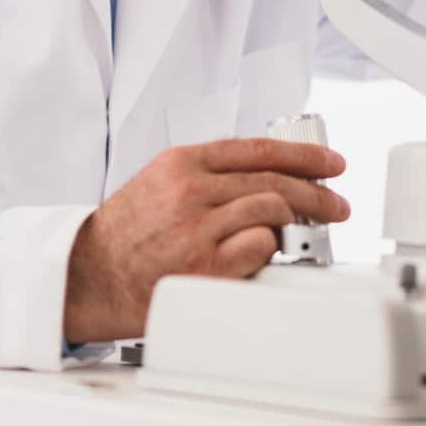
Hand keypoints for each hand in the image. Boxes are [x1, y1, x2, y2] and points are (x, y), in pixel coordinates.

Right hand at [62, 138, 349, 343]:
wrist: (88, 276)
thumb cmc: (126, 233)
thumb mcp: (160, 181)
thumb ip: (209, 173)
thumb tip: (269, 174)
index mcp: (182, 163)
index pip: (258, 149)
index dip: (304, 154)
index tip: (330, 163)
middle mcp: (190, 190)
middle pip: (274, 179)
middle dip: (317, 192)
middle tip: (336, 205)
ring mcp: (197, 229)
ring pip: (272, 210)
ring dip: (290, 224)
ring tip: (292, 235)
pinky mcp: (204, 268)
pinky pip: (261, 248)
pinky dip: (270, 251)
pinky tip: (262, 256)